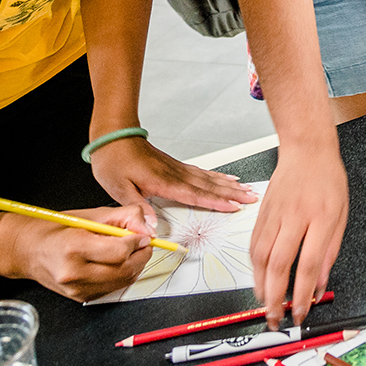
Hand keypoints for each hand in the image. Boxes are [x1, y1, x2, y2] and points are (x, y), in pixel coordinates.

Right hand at [0, 205, 152, 301]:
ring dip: (136, 265)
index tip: (144, 234)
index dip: (138, 242)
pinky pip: (113, 288)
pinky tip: (120, 262)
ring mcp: (76, 289)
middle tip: (145, 242)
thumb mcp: (92, 214)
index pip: (119, 251)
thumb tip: (147, 227)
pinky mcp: (80, 298)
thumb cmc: (58, 229)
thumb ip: (124, 217)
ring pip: (122, 281)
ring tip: (134, 250)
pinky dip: (123, 275)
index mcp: (75, 248)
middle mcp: (74, 273)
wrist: (29, 250)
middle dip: (142, 255)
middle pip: (124, 270)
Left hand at [90, 136, 257, 223]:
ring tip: (245, 188)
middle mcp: (175, 174)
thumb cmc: (114, 161)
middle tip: (252, 197)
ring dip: (229, 185)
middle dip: (232, 193)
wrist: (114, 136)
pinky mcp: (175, 165)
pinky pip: (202, 172)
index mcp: (164, 182)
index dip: (217, 202)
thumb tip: (152, 228)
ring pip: (209, 178)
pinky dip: (217, 176)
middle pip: (210, 185)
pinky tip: (225, 178)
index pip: (196, 195)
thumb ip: (138, 207)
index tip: (234, 207)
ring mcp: (177, 168)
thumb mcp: (118, 189)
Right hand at [250, 140, 348, 329]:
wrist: (306, 149)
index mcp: (321, 217)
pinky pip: (253, 245)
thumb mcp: (341, 214)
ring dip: (260, 286)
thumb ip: (330, 251)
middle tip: (275, 319)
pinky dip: (254, 268)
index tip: (301, 313)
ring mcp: (275, 214)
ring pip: (260, 257)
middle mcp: (294, 216)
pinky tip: (259, 280)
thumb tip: (319, 285)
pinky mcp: (261, 213)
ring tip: (265, 304)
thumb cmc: (328, 179)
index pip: (308, 263)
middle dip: (274, 298)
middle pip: (278, 265)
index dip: (302, 293)